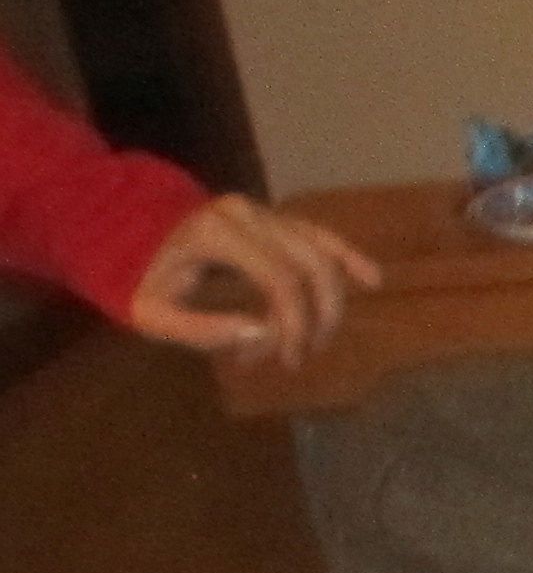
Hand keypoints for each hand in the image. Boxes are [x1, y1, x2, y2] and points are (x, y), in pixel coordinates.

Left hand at [125, 194, 380, 368]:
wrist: (119, 224)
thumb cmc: (135, 274)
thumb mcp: (152, 313)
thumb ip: (202, 329)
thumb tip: (260, 334)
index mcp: (218, 234)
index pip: (282, 281)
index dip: (295, 325)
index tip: (287, 361)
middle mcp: (248, 215)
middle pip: (311, 268)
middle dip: (316, 318)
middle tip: (300, 356)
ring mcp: (263, 212)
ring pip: (320, 253)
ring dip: (330, 300)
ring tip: (319, 337)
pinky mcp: (271, 217)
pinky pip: (318, 234)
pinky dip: (346, 257)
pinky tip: (372, 279)